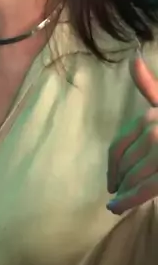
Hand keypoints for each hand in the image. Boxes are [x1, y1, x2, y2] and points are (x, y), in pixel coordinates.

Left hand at [106, 50, 157, 213]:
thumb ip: (149, 85)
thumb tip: (134, 57)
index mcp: (149, 116)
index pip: (119, 146)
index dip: (112, 166)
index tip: (111, 181)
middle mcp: (153, 132)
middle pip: (125, 164)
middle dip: (120, 181)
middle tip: (116, 196)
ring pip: (133, 177)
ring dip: (123, 194)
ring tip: (118, 206)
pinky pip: (145, 188)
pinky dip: (129, 200)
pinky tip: (119, 207)